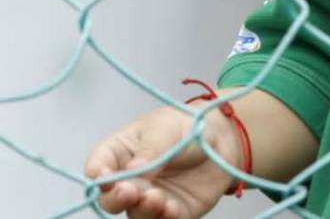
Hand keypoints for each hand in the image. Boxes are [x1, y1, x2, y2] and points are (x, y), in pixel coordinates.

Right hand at [84, 105, 240, 218]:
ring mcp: (148, 198)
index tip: (106, 177)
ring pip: (135, 213)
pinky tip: (171, 209)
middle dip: (116, 198)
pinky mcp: (171, 212)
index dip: (99, 176)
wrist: (223, 138)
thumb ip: (151, 149)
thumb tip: (135, 168)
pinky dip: (164, 218)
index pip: (98, 168)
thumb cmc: (186, 126)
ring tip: (155, 197)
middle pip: (110, 198)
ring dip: (143, 209)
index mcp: (119, 154)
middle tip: (129, 191)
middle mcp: (129, 181)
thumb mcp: (166, 128)